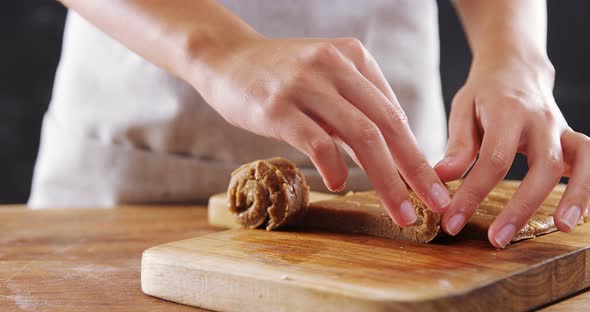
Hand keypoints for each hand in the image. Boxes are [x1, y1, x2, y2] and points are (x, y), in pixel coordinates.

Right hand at [193, 37, 450, 225]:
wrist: (225, 57)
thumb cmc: (278, 76)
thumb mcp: (323, 80)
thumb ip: (354, 109)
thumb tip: (389, 153)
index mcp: (353, 58)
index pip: (393, 112)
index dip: (415, 152)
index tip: (429, 184)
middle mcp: (335, 67)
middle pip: (387, 125)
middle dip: (415, 169)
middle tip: (435, 202)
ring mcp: (306, 85)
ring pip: (361, 136)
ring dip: (385, 179)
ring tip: (399, 211)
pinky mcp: (278, 106)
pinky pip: (317, 141)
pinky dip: (335, 167)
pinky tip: (339, 185)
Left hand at [435, 58, 589, 247]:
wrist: (516, 68)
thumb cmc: (484, 93)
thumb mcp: (462, 110)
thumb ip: (458, 146)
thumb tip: (442, 179)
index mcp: (509, 112)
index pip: (493, 160)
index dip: (472, 194)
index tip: (452, 221)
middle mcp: (542, 121)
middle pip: (542, 167)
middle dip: (520, 207)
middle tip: (496, 239)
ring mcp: (562, 129)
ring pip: (579, 162)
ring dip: (575, 196)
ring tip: (560, 227)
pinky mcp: (572, 139)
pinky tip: (579, 215)